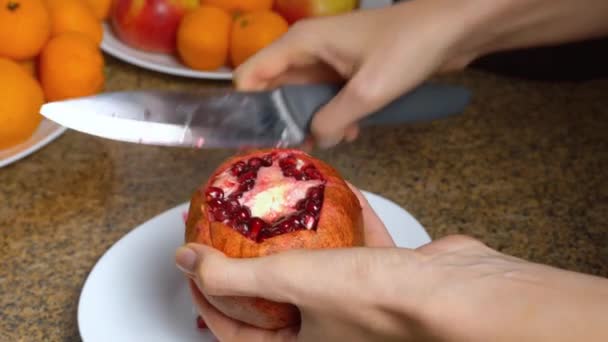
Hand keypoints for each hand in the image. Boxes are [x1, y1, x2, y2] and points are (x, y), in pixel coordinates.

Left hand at [176, 234, 607, 340]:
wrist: (455, 295)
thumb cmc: (379, 302)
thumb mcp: (291, 282)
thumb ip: (234, 276)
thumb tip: (188, 263)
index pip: (240, 335)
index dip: (210, 304)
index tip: (198, 272)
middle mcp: (333, 335)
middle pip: (277, 302)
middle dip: (254, 267)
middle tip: (234, 238)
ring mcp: (364, 308)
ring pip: (322, 273)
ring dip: (303, 243)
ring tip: (282, 215)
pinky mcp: (392, 282)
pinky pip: (363, 250)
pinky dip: (352, 225)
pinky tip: (345, 197)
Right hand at [234, 0, 607, 148]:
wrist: (452, 29)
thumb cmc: (408, 48)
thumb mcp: (368, 91)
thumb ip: (332, 120)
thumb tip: (314, 140)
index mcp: (301, 43)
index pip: (250, 75)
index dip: (247, 108)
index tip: (256, 141)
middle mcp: (307, 49)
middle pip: (273, 89)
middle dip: (281, 120)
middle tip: (290, 152)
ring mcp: (327, 59)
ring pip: (301, 97)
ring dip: (311, 122)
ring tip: (326, 144)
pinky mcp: (346, 70)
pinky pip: (326, 97)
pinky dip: (332, 116)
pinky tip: (351, 131)